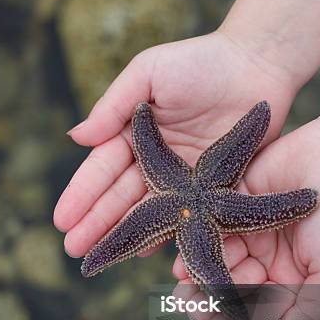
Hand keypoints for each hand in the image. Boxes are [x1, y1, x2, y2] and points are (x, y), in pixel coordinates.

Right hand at [53, 30, 295, 256]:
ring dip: (126, 235)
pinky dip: (169, 233)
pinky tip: (147, 251)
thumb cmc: (199, 61)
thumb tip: (75, 138)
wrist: (256, 63)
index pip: (103, 169)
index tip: (62, 220)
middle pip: (122, 196)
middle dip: (97, 223)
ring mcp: (185, 177)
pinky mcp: (214, 187)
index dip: (83, 195)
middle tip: (74, 249)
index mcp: (136, 133)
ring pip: (150, 211)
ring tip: (103, 258)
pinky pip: (188, 214)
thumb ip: (113, 105)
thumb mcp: (148, 73)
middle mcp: (157, 160)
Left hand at [173, 107, 319, 319]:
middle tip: (193, 309)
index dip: (239, 318)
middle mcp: (266, 259)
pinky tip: (183, 259)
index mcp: (291, 280)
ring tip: (183, 290)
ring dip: (198, 276)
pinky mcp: (233, 204)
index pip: (260, 306)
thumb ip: (310, 309)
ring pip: (216, 260)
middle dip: (212, 300)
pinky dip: (196, 243)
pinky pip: (210, 227)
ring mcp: (249, 232)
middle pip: (232, 286)